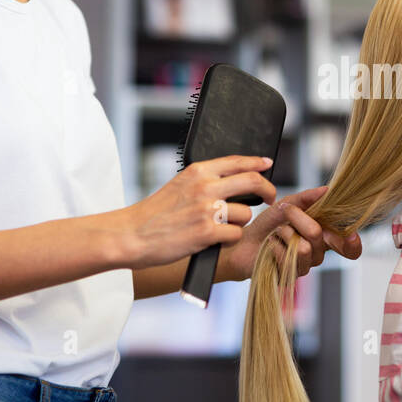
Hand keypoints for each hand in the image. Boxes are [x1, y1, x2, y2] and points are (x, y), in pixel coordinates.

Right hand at [118, 155, 276, 268]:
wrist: (131, 234)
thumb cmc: (154, 214)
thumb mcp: (179, 185)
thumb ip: (204, 181)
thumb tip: (233, 181)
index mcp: (198, 172)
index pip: (237, 161)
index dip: (257, 163)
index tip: (267, 165)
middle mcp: (205, 187)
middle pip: (252, 182)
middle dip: (267, 190)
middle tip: (269, 198)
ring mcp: (207, 210)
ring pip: (245, 213)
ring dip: (239, 223)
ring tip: (220, 228)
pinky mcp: (207, 233)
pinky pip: (235, 234)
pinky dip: (229, 239)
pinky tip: (214, 240)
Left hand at [220, 185, 362, 281]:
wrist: (243, 242)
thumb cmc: (267, 225)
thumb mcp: (287, 205)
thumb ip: (307, 198)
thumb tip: (327, 190)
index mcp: (322, 236)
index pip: (348, 247)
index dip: (353, 244)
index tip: (350, 235)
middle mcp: (317, 253)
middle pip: (320, 236)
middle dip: (301, 219)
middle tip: (287, 212)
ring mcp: (304, 266)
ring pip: (305, 248)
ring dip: (286, 233)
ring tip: (277, 232)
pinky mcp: (290, 277)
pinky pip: (289, 259)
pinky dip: (275, 246)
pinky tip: (271, 245)